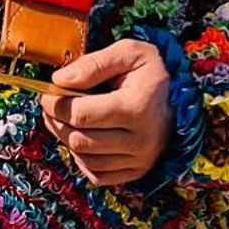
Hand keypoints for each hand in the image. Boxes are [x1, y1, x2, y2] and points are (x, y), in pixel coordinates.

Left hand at [40, 40, 172, 188]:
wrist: (182, 97)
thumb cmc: (152, 72)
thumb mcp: (128, 53)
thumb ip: (93, 64)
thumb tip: (59, 80)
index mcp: (137, 108)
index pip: (81, 114)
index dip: (55, 105)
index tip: (46, 94)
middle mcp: (141, 140)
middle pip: (79, 140)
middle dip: (56, 122)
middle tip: (49, 107)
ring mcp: (140, 160)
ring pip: (85, 159)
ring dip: (65, 140)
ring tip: (62, 120)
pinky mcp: (137, 171)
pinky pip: (97, 175)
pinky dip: (82, 159)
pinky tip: (82, 138)